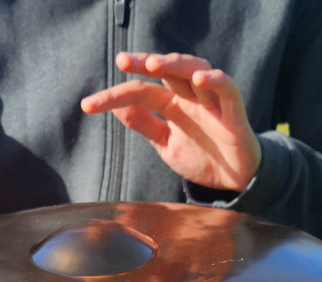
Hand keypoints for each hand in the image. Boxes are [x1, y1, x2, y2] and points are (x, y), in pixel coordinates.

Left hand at [81, 52, 260, 192]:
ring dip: (176, 64)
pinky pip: (227, 88)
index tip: (88, 104)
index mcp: (171, 103)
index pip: (140, 92)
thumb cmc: (201, 155)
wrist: (233, 179)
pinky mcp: (233, 111)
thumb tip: (116, 107)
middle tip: (123, 61)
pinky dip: (215, 80)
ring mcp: (211, 101)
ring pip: (195, 70)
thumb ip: (144, 124)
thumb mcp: (164, 143)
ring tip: (155, 64)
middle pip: (167, 70)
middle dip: (145, 62)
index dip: (115, 95)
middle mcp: (189, 96)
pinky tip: (200, 79)